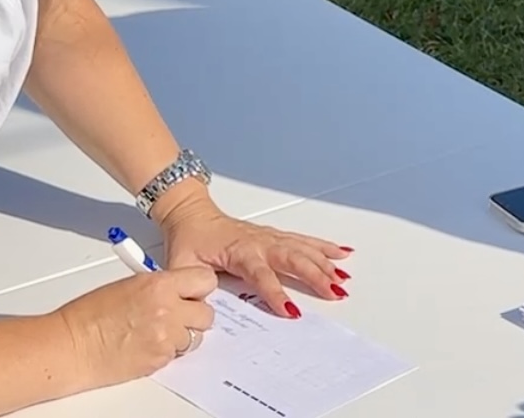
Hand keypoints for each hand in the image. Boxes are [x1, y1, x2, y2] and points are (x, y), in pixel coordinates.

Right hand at [57, 265, 217, 387]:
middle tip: (178, 315)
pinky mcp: (160, 360)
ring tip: (157, 332)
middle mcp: (168, 310)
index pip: (205, 281)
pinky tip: (147, 344)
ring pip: (194, 337)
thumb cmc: (89, 315)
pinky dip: (167, 351)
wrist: (73, 345)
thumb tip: (177, 292)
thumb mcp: (130, 285)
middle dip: (194, 315)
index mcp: (159, 285)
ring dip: (181, 335)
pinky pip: (177, 355)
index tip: (194, 292)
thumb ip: (159, 287)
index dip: (199, 288)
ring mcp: (166, 338)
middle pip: (206, 314)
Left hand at [158, 194, 350, 316]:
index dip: (276, 293)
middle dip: (315, 276)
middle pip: (293, 258)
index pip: (261, 275)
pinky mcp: (274, 236)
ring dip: (324, 263)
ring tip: (342, 279)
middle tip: (334, 292)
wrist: (191, 213)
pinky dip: (324, 246)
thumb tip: (202, 307)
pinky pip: (303, 240)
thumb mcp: (181, 264)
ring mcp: (269, 237)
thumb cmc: (189, 238)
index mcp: (238, 251)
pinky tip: (341, 253)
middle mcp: (259, 242)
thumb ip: (191, 285)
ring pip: (303, 249)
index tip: (291, 310)